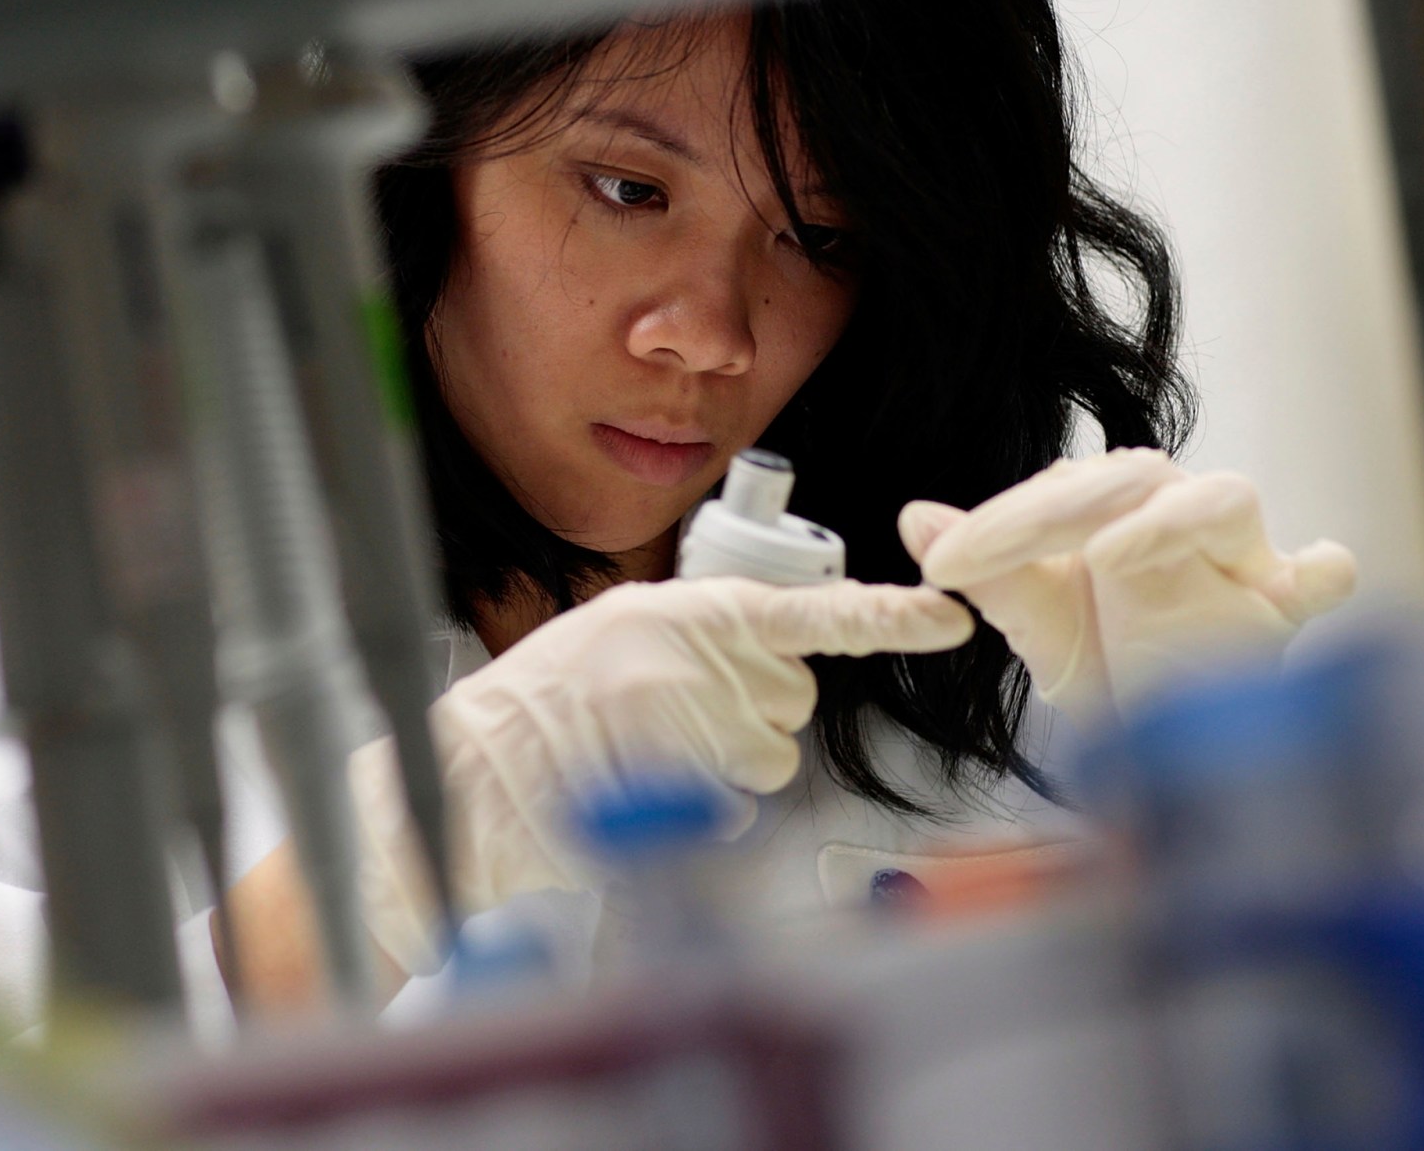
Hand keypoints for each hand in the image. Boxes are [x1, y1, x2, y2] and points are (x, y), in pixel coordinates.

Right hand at [350, 575, 972, 973]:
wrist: (473, 773)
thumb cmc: (542, 708)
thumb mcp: (623, 636)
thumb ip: (705, 642)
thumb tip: (780, 665)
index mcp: (683, 611)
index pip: (808, 610)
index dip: (887, 616)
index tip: (950, 614)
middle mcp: (697, 659)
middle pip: (791, 701)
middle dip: (751, 717)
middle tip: (671, 719)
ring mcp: (691, 725)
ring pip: (769, 761)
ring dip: (726, 768)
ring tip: (646, 755)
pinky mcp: (683, 788)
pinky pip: (736, 811)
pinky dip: (701, 814)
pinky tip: (641, 791)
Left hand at [899, 449, 1355, 724]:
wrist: (1164, 737)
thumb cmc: (1107, 661)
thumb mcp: (1037, 623)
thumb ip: (986, 572)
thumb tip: (915, 518)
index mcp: (1117, 507)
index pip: (1062, 487)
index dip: (998, 520)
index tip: (940, 561)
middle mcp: (1179, 517)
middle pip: (1130, 480)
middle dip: (1048, 514)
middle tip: (979, 556)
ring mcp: (1239, 560)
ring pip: (1224, 501)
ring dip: (1165, 520)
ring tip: (1107, 554)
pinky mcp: (1286, 609)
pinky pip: (1323, 576)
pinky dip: (1319, 571)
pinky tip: (1302, 576)